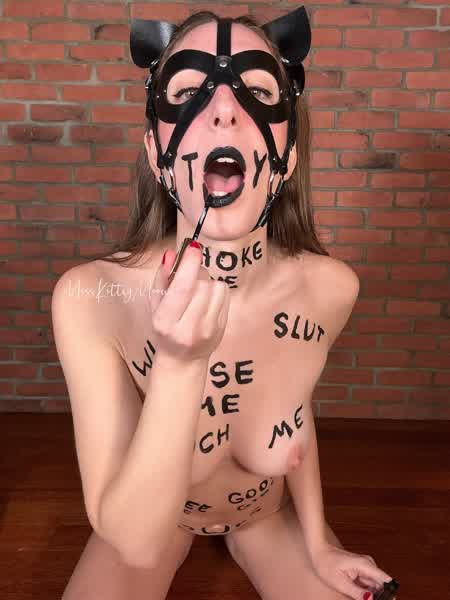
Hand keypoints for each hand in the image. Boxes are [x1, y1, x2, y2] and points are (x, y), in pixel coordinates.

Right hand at [149, 243, 230, 363]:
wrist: (182, 360)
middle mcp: (188, 328)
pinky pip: (225, 294)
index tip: (193, 248)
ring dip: (207, 281)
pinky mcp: (222, 328)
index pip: (182, 289)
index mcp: (166, 321)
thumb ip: (162, 278)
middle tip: (189, 276)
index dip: (189, 265)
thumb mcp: (155, 304)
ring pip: (216, 287)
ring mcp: (208, 330)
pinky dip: (216, 290)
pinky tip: (207, 300)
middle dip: (196, 272)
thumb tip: (172, 254)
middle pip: (201, 285)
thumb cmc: (165, 327)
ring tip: (197, 292)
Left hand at [309, 542, 395, 599]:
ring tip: (356, 594)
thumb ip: (357, 593)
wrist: (318, 551)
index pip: (386, 581)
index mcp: (365, 565)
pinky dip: (366, 593)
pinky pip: (368, 584)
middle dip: (379, 596)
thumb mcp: (340, 582)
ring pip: (375, 587)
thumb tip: (371, 599)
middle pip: (381, 586)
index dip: (390, 594)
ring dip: (372, 596)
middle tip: (364, 599)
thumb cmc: (326, 563)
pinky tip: (359, 596)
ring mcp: (365, 568)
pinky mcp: (361, 571)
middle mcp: (368, 565)